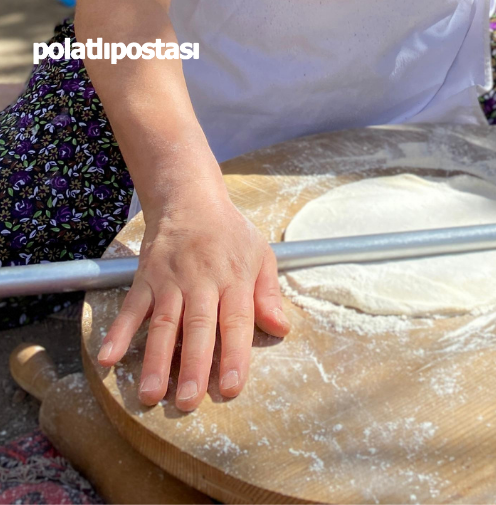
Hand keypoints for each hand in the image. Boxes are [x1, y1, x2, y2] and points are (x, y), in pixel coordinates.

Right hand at [96, 191, 290, 410]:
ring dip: (154, 361)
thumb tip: (281, 328)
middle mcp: (201, 282)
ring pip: (164, 324)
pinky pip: (131, 308)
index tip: (230, 387)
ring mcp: (170, 280)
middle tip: (187, 403)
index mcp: (234, 279)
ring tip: (151, 395)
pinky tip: (107, 359)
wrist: (190, 199)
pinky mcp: (145, 279)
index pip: (236, 322)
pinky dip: (118, 333)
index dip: (234, 355)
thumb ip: (269, 295)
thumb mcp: (261, 256)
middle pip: (197, 329)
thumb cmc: (231, 233)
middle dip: (192, 367)